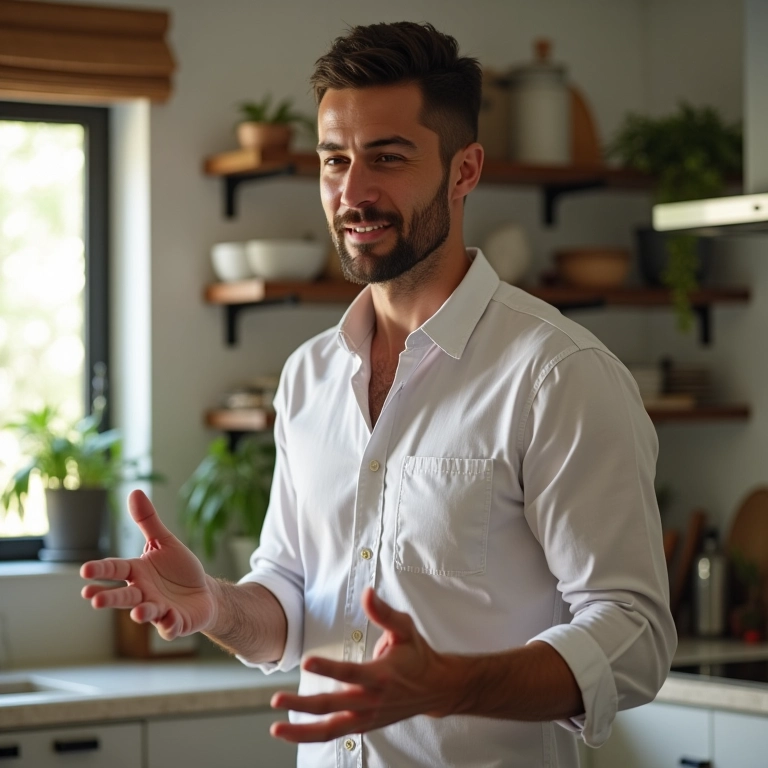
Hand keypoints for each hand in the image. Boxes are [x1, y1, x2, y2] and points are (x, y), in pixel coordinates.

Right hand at [80, 489, 215, 640]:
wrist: (203, 592)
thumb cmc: (178, 568)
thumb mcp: (164, 541)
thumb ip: (148, 521)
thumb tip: (134, 492)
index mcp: (137, 572)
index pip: (116, 570)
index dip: (101, 571)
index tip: (85, 571)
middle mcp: (143, 592)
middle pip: (124, 595)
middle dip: (110, 598)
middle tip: (94, 599)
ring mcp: (158, 609)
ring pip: (146, 612)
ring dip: (141, 612)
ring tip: (137, 613)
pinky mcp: (175, 622)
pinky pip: (170, 626)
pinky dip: (169, 624)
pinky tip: (169, 619)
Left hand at [269, 588, 454, 741]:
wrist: (435, 689)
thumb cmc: (417, 655)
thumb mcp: (405, 629)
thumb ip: (384, 613)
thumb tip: (367, 592)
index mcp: (382, 676)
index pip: (350, 673)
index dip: (328, 668)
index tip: (307, 662)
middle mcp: (372, 701)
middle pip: (332, 706)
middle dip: (302, 705)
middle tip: (277, 698)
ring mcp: (367, 718)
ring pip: (331, 729)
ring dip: (302, 731)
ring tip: (276, 729)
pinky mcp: (364, 726)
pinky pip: (336, 734)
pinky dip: (313, 736)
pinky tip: (293, 733)